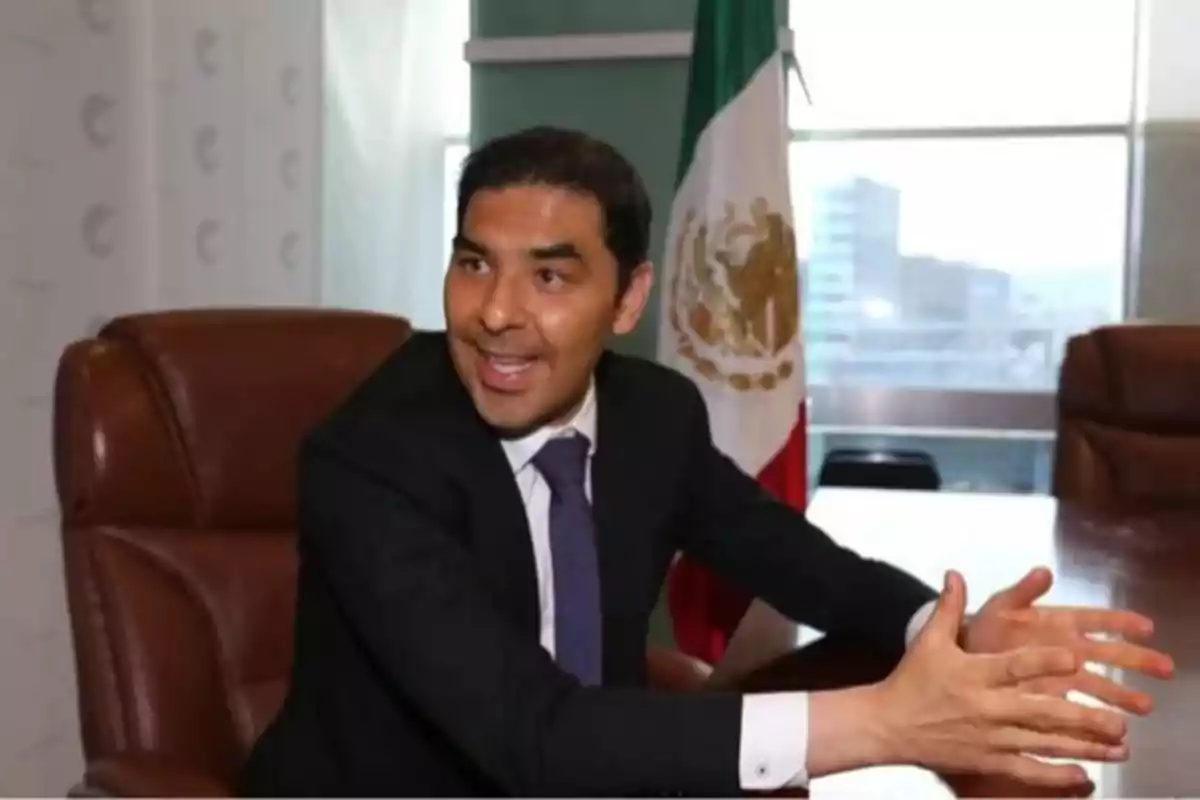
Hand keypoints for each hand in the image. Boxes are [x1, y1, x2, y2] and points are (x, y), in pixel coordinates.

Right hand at [875, 570, 1127, 787]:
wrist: (888, 725)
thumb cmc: (911, 680)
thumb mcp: (928, 640)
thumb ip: (949, 608)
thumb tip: (955, 574)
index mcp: (973, 674)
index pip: (1015, 666)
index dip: (1044, 662)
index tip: (1075, 657)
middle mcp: (986, 707)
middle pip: (1040, 713)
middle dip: (1082, 717)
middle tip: (1118, 720)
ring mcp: (989, 738)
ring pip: (1043, 743)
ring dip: (1083, 747)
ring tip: (1118, 746)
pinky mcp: (988, 761)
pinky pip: (1028, 770)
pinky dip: (1057, 774)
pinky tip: (1085, 774)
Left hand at [964, 566, 1174, 713]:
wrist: (960, 661)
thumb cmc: (982, 630)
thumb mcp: (999, 607)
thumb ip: (1022, 592)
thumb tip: (1044, 570)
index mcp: (1056, 622)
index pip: (1094, 620)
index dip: (1120, 622)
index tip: (1147, 627)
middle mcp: (1066, 649)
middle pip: (1108, 654)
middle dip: (1136, 660)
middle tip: (1164, 668)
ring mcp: (1062, 677)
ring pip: (1100, 685)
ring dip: (1123, 695)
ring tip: (1145, 706)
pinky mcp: (1053, 700)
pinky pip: (1080, 709)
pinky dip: (1097, 719)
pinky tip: (1115, 731)